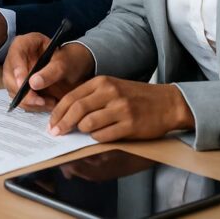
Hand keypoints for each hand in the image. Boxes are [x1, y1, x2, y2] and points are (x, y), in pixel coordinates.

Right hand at [3, 35, 93, 110]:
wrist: (69, 66)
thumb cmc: (66, 59)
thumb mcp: (63, 62)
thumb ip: (50, 71)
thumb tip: (33, 84)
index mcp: (22, 44)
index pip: (15, 56)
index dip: (19, 72)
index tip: (26, 86)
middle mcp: (14, 59)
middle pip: (10, 78)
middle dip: (24, 93)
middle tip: (41, 101)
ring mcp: (14, 74)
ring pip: (14, 91)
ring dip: (30, 102)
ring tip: (50, 103)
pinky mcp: (19, 87)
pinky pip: (20, 99)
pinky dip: (33, 105)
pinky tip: (47, 104)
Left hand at [48, 76, 195, 140]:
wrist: (168, 103)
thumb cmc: (135, 96)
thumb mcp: (112, 87)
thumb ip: (91, 97)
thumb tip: (66, 114)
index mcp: (102, 82)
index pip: (72, 97)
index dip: (58, 112)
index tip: (51, 123)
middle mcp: (110, 93)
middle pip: (77, 109)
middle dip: (62, 123)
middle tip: (56, 133)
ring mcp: (121, 109)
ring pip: (89, 123)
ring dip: (81, 131)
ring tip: (81, 133)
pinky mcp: (130, 125)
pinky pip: (104, 135)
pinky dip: (96, 138)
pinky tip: (98, 136)